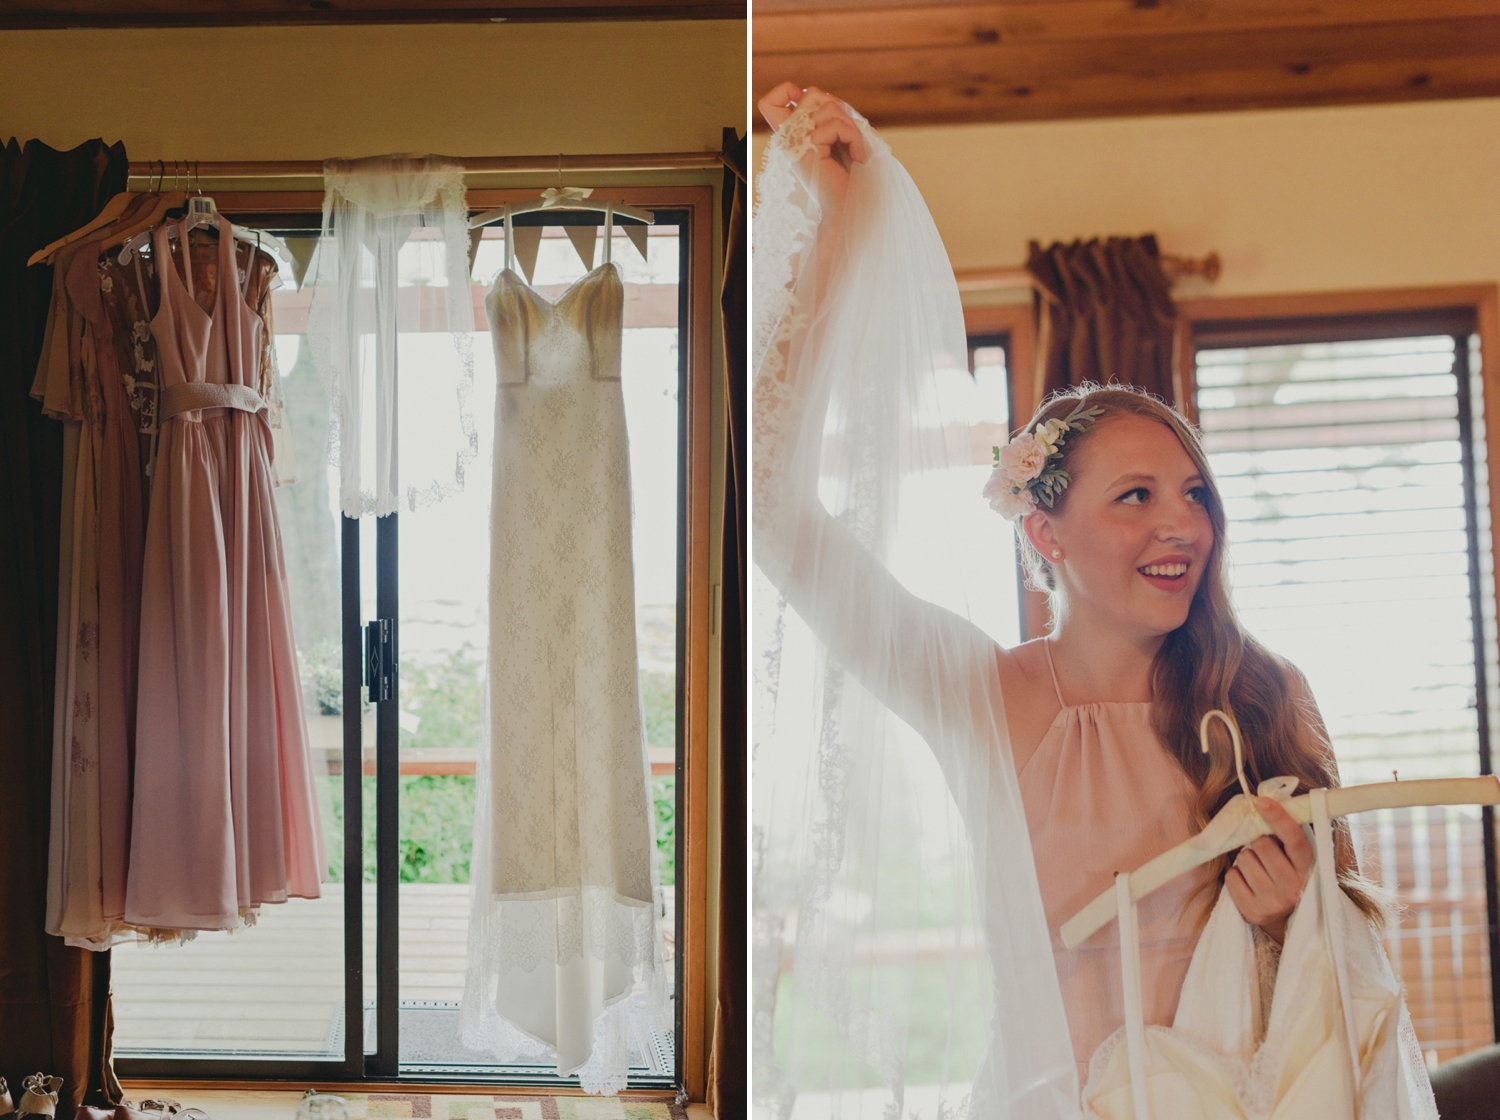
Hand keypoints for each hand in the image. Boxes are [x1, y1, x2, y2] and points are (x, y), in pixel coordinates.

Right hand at [757, 82, 867, 207]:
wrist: (847, 208)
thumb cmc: (845, 175)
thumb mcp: (832, 139)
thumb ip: (822, 115)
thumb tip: (812, 92)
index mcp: (790, 136)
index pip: (769, 102)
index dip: (786, 91)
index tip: (807, 107)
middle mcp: (787, 138)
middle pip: (812, 93)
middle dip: (839, 108)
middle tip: (848, 135)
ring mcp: (795, 143)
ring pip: (828, 105)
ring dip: (850, 124)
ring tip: (853, 147)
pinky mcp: (808, 150)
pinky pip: (835, 125)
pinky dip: (853, 137)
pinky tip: (856, 156)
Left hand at [1226, 795, 1314, 943]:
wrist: (1284, 919)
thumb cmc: (1287, 875)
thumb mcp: (1295, 857)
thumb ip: (1287, 834)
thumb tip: (1268, 798)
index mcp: (1308, 870)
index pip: (1295, 840)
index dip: (1279, 818)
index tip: (1263, 801)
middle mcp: (1294, 888)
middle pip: (1261, 844)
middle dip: (1258, 842)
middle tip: (1265, 852)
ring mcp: (1273, 902)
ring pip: (1244, 858)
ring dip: (1246, 859)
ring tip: (1259, 870)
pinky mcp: (1252, 911)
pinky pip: (1231, 876)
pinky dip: (1236, 874)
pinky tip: (1249, 882)